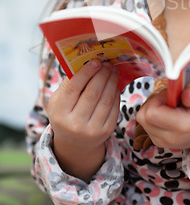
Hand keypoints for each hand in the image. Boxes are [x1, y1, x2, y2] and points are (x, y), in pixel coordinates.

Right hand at [47, 60, 119, 180]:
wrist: (75, 144)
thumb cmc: (65, 114)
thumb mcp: (58, 101)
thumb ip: (68, 84)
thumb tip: (84, 63)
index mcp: (60, 114)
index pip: (74, 88)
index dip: (86, 72)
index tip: (95, 61)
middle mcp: (75, 124)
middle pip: (93, 92)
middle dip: (102, 74)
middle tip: (107, 63)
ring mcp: (92, 130)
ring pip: (106, 99)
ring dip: (112, 81)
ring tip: (113, 70)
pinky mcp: (106, 131)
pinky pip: (114, 107)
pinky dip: (116, 93)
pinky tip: (115, 84)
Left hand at [136, 87, 189, 171]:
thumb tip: (185, 94)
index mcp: (181, 127)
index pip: (151, 113)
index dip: (157, 98)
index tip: (170, 95)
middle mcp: (168, 138)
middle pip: (143, 116)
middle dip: (153, 102)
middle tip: (169, 99)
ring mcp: (161, 142)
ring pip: (142, 119)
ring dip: (152, 108)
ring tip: (169, 107)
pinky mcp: (157, 142)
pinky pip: (145, 124)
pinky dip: (152, 116)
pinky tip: (167, 114)